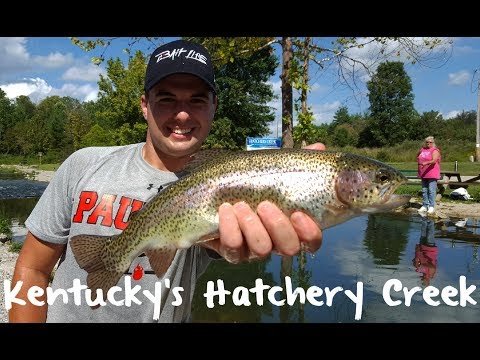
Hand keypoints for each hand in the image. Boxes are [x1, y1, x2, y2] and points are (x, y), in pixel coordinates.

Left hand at [202, 142, 324, 262]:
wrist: (216, 197)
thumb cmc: (252, 184)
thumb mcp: (272, 171)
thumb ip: (296, 161)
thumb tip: (319, 146)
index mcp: (292, 226)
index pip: (312, 240)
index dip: (309, 232)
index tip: (298, 213)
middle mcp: (277, 242)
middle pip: (289, 248)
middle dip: (278, 227)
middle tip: (264, 204)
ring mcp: (254, 249)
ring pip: (262, 250)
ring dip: (252, 227)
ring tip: (239, 205)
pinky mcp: (232, 251)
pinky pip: (233, 249)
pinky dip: (230, 229)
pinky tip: (225, 209)